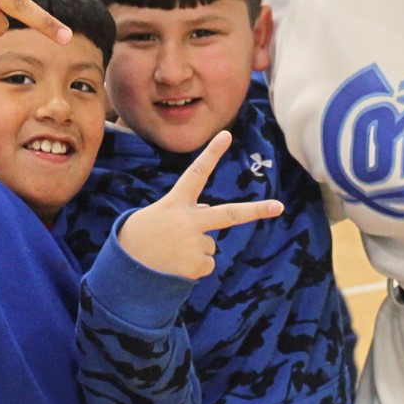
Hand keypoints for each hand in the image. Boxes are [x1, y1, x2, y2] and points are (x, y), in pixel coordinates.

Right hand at [116, 131, 283, 279]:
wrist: (125, 269)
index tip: (227, 135)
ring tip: (170, 253)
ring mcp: (195, 244)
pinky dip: (193, 267)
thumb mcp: (159, 216)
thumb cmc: (139, 238)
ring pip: (209, 245)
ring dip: (195, 250)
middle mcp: (189, 221)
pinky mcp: (196, 266)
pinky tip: (174, 266)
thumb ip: (186, 211)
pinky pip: (206, 265)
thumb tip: (209, 211)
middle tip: (278, 206)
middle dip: (256, 211)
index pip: (195, 173)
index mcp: (175, 203)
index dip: (211, 153)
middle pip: (229, 214)